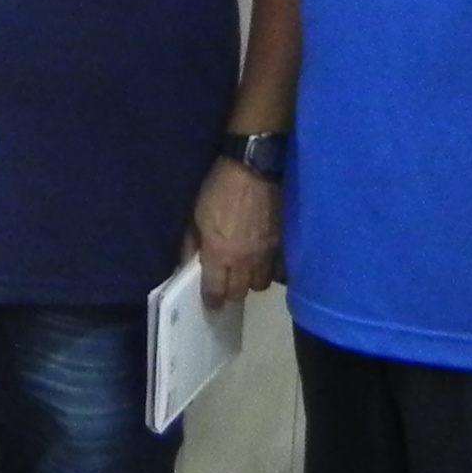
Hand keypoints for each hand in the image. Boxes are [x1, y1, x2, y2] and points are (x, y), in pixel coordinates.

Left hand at [191, 164, 279, 307]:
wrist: (255, 169)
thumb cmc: (218, 189)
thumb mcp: (194, 215)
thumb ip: (191, 244)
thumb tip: (186, 264)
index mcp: (220, 254)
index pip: (216, 290)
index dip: (212, 300)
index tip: (211, 303)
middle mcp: (245, 260)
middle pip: (241, 292)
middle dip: (232, 292)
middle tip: (227, 284)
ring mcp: (268, 254)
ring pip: (262, 284)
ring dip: (252, 281)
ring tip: (246, 271)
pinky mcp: (285, 244)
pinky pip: (281, 270)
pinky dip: (272, 271)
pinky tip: (266, 263)